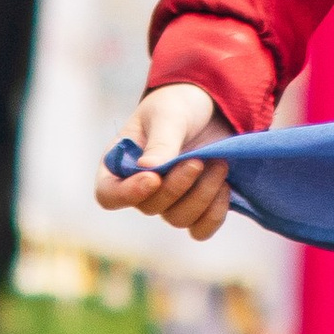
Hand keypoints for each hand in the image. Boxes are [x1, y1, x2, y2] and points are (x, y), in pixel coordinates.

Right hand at [93, 83, 230, 234]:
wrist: (212, 105)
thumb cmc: (179, 104)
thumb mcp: (169, 114)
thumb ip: (160, 141)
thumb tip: (147, 169)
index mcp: (120, 163)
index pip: (109, 194)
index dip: (127, 194)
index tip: (154, 178)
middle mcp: (141, 187)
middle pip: (150, 207)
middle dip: (177, 186)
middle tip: (198, 160)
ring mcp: (170, 200)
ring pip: (178, 219)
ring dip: (201, 196)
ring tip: (219, 165)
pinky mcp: (198, 207)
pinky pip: (201, 229)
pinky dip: (214, 213)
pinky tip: (224, 187)